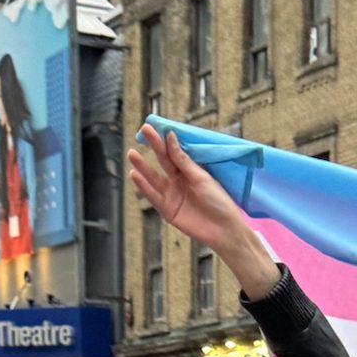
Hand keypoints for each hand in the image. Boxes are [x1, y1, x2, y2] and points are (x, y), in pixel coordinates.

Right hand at [128, 122, 253, 258]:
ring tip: (132, 154)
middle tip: (144, 130)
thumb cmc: (218, 201)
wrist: (224, 229)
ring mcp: (172, 195)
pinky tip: (135, 175)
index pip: (174, 152)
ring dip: (143, 167)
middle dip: (153, 146)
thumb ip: (183, 161)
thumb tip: (171, 137)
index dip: (165, 140)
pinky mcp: (167, 210)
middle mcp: (179, 181)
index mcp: (189, 172)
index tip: (157, 127)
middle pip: (163, 161)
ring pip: (154, 178)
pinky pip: (153, 196)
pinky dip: (144, 187)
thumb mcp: (201, 178)